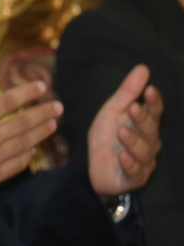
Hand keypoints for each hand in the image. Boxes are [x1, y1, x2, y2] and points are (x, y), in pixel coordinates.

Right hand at [0, 60, 62, 212]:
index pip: (8, 101)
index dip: (27, 92)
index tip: (42, 86)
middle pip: (23, 122)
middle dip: (43, 113)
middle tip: (58, 107)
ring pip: (24, 143)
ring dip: (41, 133)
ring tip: (52, 125)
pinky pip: (17, 165)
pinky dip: (28, 156)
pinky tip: (33, 149)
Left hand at [87, 65, 162, 196]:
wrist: (91, 166)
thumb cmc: (106, 137)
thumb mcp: (112, 111)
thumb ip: (127, 92)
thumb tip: (143, 68)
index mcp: (144, 124)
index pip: (154, 112)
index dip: (154, 102)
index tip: (149, 90)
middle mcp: (148, 142)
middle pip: (151, 130)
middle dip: (143, 120)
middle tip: (133, 109)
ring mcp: (143, 161)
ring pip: (144, 151)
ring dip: (133, 141)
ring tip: (122, 132)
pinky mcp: (133, 178)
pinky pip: (135, 171)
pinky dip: (129, 164)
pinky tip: (122, 156)